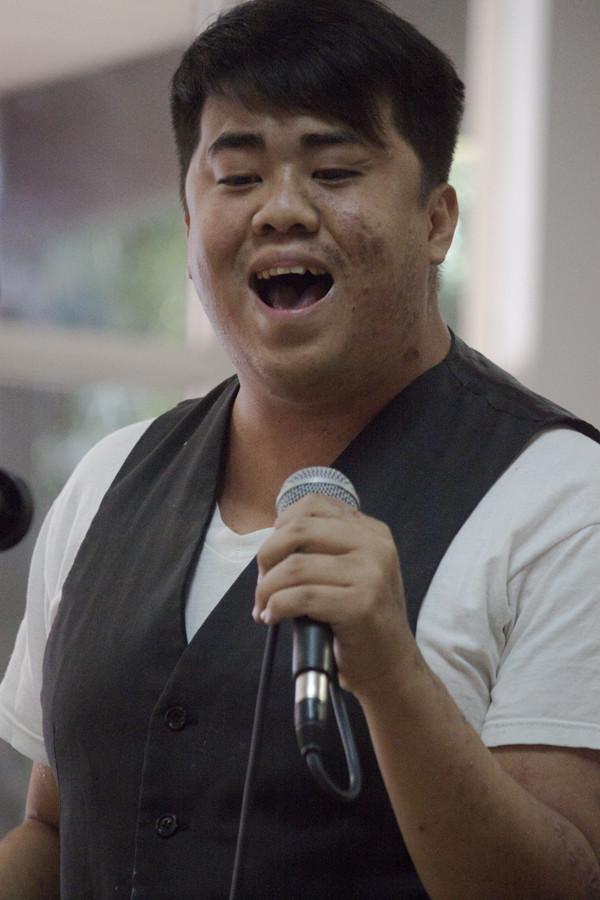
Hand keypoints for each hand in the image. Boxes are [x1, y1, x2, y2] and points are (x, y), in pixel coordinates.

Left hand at [254, 493, 412, 698]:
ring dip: (267, 588)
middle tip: (263, 582)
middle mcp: (375, 546)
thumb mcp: (352, 571)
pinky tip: (272, 617)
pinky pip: (300, 597)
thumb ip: (323, 548)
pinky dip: (276, 606)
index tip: (272, 554)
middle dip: (267, 556)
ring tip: (264, 606)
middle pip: (298, 530)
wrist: (390, 666)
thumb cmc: (360, 620)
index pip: (313, 505)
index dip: (281, 525)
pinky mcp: (360, 605)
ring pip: (294, 566)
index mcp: (371, 532)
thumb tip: (271, 542)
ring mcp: (370, 575)